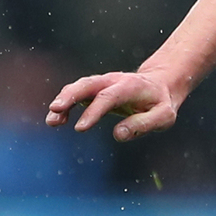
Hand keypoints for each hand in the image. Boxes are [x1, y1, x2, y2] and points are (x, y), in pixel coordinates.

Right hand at [47, 67, 187, 140]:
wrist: (160, 84)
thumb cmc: (162, 103)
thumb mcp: (164, 116)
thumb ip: (143, 124)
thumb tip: (118, 135)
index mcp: (130, 86)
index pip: (108, 97)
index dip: (93, 111)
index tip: (80, 128)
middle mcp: (112, 81)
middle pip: (88, 85)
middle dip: (70, 96)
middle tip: (55, 110)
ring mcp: (102, 83)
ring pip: (78, 87)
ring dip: (63, 100)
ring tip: (51, 120)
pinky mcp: (95, 90)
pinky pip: (76, 94)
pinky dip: (64, 104)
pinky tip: (55, 120)